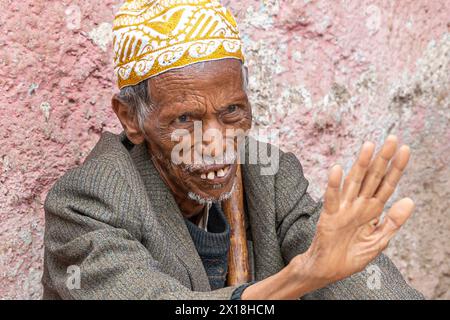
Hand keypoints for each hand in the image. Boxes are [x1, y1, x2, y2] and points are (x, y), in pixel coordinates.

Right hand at [292, 135, 414, 285]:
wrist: (328, 270)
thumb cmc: (350, 256)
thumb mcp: (378, 242)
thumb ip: (393, 222)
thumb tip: (409, 201)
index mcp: (372, 211)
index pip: (387, 185)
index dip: (396, 168)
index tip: (405, 150)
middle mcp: (359, 205)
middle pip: (373, 178)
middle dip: (383, 159)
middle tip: (392, 139)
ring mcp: (344, 209)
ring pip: (354, 183)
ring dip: (361, 164)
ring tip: (369, 146)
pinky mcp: (329, 217)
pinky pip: (332, 199)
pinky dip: (333, 185)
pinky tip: (337, 170)